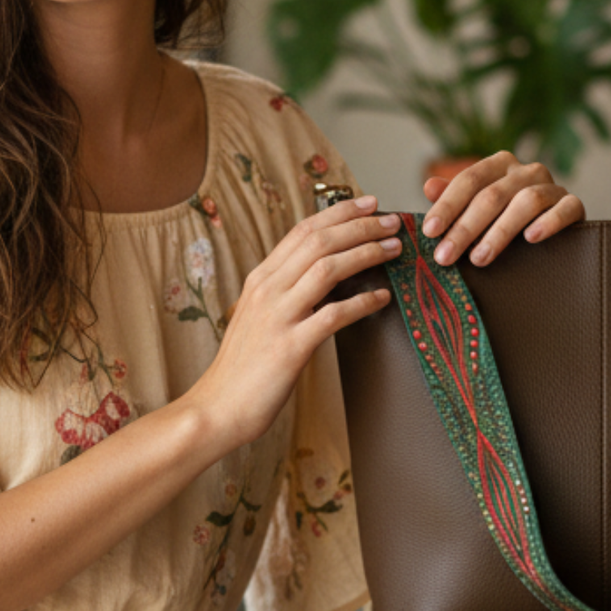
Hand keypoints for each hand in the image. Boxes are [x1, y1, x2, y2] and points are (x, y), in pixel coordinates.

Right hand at [188, 195, 397, 453]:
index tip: (368, 203)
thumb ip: (284, 293)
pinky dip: (362, 303)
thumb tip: (322, 276)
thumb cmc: (242, 367)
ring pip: (328, 269)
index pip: (302, 231)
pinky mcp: (290, 347)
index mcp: (260, 279)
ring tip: (393, 249)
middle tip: (391, 221)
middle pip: (319, 241)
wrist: (218, 407)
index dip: (338, 213)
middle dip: (360, 225)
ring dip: (366, 253)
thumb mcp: (257, 317)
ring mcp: (278, 316)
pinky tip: (382, 298)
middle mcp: (267, 290)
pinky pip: (333, 315)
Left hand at [420, 153, 584, 267]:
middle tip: (446, 256)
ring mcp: (552, 186)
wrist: (554, 230)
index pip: (469, 179)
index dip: (448, 205)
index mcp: (499, 164)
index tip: (429, 232)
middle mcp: (526, 170)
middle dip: (465, 228)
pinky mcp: (574, 205)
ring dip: (500, 232)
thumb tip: (429, 186)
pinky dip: (548, 222)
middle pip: (492, 195)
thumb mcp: (477, 208)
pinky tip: (531, 238)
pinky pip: (566, 208)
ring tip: (479, 258)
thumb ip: (455, 198)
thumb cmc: (506, 219)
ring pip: (526, 201)